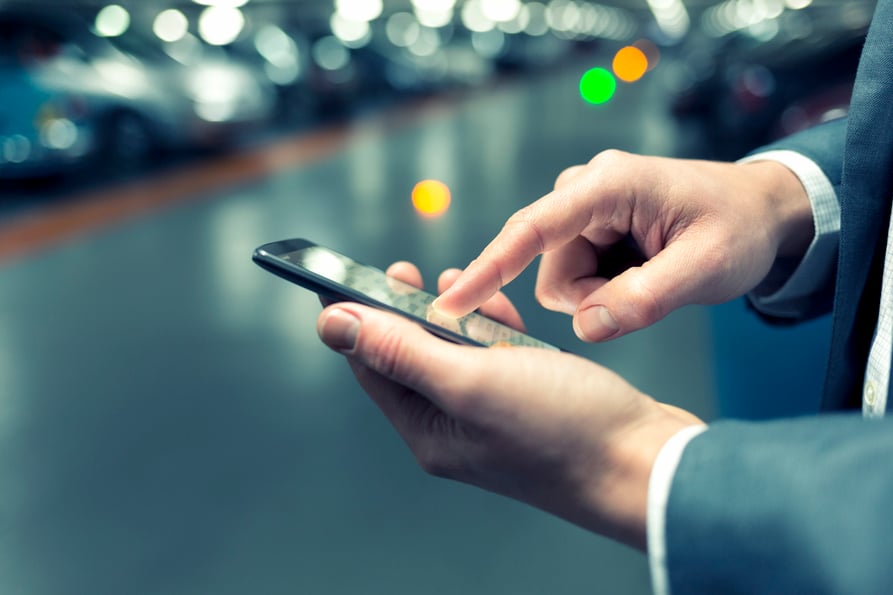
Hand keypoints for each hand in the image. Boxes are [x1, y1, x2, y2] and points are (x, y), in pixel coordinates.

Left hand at [317, 261, 701, 549]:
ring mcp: (493, 413)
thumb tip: (333, 326)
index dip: (356, 318)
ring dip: (449, 315)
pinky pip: (494, 357)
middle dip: (404, 311)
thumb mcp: (470, 382)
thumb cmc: (563, 429)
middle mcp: (455, 426)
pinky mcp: (528, 399)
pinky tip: (497, 311)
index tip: (342, 277)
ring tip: (450, 282)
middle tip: (402, 270)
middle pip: (411, 357)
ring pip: (455, 352)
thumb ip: (401, 351)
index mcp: (429, 431)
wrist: (645, 461)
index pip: (372, 366)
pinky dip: (491, 329)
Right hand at [434, 150, 813, 340]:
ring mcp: (584, 208)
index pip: (531, 230)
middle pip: (547, 267)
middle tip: (647, 292)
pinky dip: (603, 288)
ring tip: (650, 279)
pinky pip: (573, 276)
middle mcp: (584, 189)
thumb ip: (646, 299)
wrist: (760, 211)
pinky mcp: (587, 226)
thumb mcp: (707, 268)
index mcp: (608, 186)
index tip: (447, 304)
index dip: (487, 269)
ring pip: (559, 278)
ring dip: (599, 295)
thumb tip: (588, 326)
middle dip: (590, 297)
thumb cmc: (739, 229)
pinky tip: (640, 272)